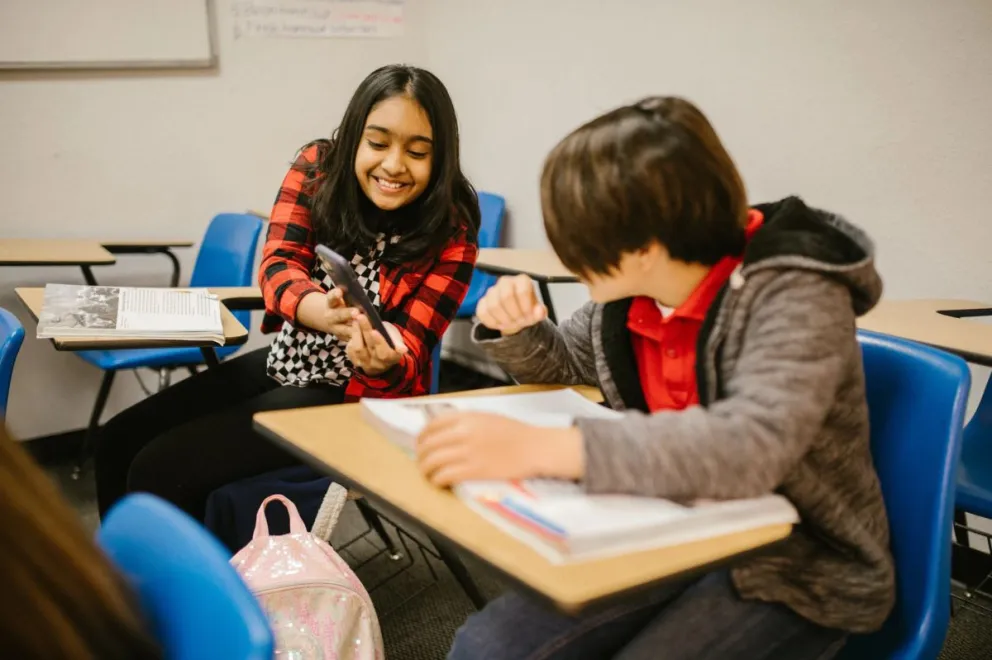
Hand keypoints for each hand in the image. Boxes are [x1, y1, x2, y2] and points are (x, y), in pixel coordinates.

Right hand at [298, 288, 358, 341]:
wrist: (331, 319)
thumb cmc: (343, 304)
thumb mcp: (343, 298)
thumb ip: (349, 295)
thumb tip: (360, 292)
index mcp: (330, 303)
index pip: (331, 297)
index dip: (335, 294)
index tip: (340, 291)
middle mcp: (330, 316)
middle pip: (338, 315)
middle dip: (347, 313)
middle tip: (356, 312)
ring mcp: (334, 328)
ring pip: (345, 329)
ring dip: (354, 328)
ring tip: (363, 326)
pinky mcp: (341, 338)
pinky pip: (350, 339)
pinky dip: (358, 338)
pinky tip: (367, 337)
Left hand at [346, 315, 407, 375]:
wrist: (381, 355)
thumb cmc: (389, 341)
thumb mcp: (395, 337)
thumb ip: (395, 340)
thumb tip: (403, 350)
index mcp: (393, 357)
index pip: (386, 352)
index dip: (380, 342)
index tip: (374, 331)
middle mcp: (379, 364)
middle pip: (371, 346)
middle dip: (365, 329)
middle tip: (360, 316)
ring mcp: (367, 365)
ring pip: (359, 349)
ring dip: (356, 332)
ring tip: (356, 320)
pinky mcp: (357, 363)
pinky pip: (351, 351)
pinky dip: (351, 339)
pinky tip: (354, 329)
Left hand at [416, 412, 584, 486]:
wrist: (535, 447)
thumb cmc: (515, 432)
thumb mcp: (486, 418)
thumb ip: (465, 422)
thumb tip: (444, 432)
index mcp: (465, 417)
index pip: (431, 425)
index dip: (421, 436)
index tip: (421, 444)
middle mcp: (462, 432)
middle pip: (428, 444)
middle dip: (421, 455)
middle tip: (422, 463)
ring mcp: (467, 452)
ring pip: (433, 462)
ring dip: (425, 470)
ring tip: (428, 475)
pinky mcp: (473, 470)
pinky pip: (445, 476)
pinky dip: (437, 480)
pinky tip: (439, 483)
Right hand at [477, 274, 547, 335]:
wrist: (517, 316)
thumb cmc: (527, 310)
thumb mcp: (538, 312)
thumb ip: (540, 312)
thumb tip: (539, 312)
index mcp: (522, 281)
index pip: (522, 291)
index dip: (525, 307)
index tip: (528, 316)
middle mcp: (506, 282)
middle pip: (506, 297)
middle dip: (514, 314)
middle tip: (519, 321)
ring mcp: (492, 291)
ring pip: (493, 306)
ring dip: (503, 320)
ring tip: (511, 324)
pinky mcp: (482, 302)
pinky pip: (483, 313)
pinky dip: (493, 323)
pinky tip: (500, 324)